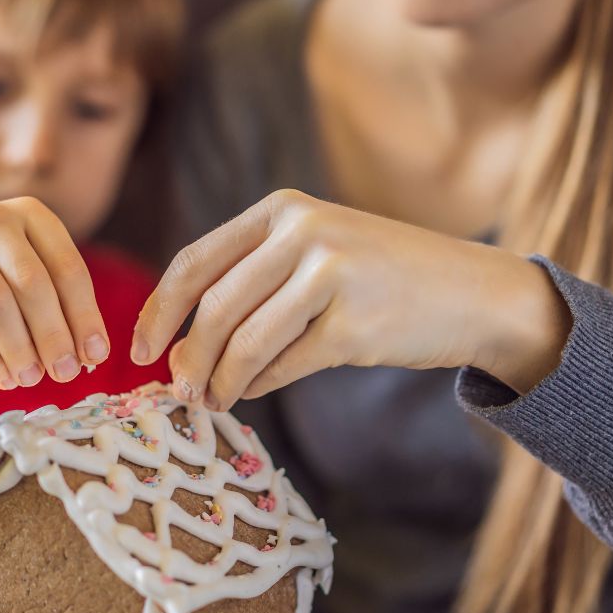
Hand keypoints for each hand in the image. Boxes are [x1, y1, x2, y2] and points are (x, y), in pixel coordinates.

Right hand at [0, 196, 108, 389]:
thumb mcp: (28, 273)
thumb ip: (60, 303)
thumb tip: (92, 354)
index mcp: (31, 214)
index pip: (68, 267)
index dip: (85, 314)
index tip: (97, 355)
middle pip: (32, 283)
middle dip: (54, 334)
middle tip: (67, 373)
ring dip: (21, 348)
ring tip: (34, 379)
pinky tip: (5, 379)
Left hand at [134, 189, 568, 408]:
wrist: (474, 293)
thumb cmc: (383, 279)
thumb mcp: (316, 254)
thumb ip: (253, 283)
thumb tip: (182, 348)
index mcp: (282, 211)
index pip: (195, 262)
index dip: (158, 311)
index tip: (138, 351)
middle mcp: (303, 233)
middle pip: (213, 306)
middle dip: (186, 356)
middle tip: (177, 390)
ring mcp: (330, 275)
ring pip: (244, 341)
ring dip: (219, 380)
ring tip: (212, 401)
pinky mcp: (353, 323)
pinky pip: (283, 366)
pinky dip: (257, 386)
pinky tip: (250, 393)